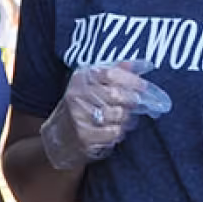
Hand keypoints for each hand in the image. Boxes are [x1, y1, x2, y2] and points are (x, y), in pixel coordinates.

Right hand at [39, 60, 170, 171]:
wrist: (59, 137)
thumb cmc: (82, 107)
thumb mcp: (93, 84)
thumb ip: (115, 72)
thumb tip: (142, 64)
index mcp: (80, 78)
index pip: (111, 73)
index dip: (131, 80)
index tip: (143, 86)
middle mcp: (76, 95)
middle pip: (116, 94)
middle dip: (131, 100)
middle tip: (136, 103)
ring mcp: (79, 117)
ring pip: (118, 114)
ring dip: (125, 118)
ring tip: (120, 118)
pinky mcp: (84, 136)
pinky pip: (114, 132)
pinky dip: (118, 131)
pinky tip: (112, 130)